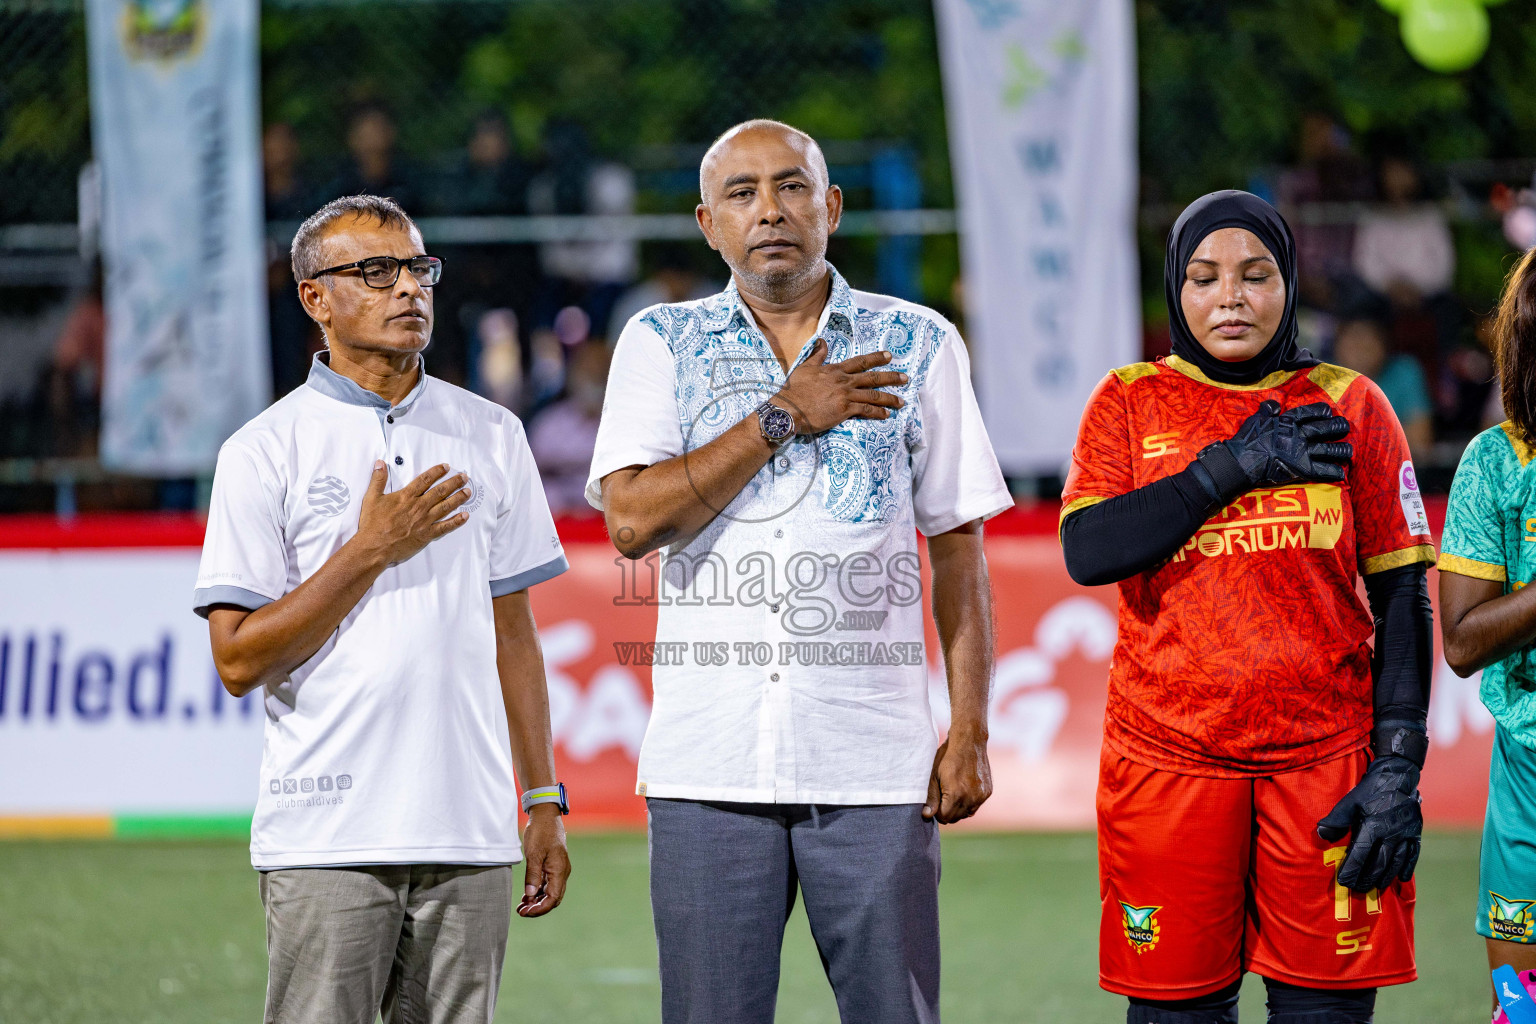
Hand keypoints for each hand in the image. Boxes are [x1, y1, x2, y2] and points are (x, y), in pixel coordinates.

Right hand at [354, 461, 470, 564]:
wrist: (375, 546)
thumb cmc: (372, 524)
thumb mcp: (371, 498)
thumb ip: (378, 479)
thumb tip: (380, 463)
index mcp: (406, 496)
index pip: (425, 480)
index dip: (437, 472)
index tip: (446, 467)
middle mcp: (419, 506)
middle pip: (440, 491)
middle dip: (454, 482)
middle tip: (464, 477)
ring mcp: (424, 520)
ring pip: (446, 506)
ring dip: (458, 498)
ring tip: (468, 492)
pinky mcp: (427, 534)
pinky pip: (445, 527)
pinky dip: (456, 521)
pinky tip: (465, 516)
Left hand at [517, 806, 570, 917]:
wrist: (546, 814)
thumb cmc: (540, 831)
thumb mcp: (534, 853)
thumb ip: (533, 875)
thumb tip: (530, 895)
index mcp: (559, 870)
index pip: (553, 898)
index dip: (540, 909)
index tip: (525, 912)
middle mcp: (562, 872)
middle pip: (553, 898)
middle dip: (538, 907)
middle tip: (521, 912)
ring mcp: (559, 869)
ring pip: (551, 892)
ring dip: (537, 901)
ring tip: (522, 906)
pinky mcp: (553, 865)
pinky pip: (548, 884)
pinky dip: (538, 892)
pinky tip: (527, 895)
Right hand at [774, 339, 906, 434]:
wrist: (788, 408)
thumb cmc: (794, 390)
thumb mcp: (805, 368)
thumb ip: (817, 356)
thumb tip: (822, 342)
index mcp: (835, 370)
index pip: (860, 362)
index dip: (876, 358)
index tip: (889, 356)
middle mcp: (843, 381)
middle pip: (872, 378)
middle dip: (891, 377)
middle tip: (905, 378)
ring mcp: (845, 395)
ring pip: (873, 395)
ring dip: (889, 398)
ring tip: (901, 402)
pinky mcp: (844, 410)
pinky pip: (866, 410)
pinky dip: (877, 413)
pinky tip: (886, 415)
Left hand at [922, 732, 991, 823]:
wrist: (968, 742)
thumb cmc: (946, 757)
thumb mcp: (934, 775)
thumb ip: (931, 797)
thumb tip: (927, 815)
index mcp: (956, 794)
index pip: (944, 817)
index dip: (937, 812)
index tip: (935, 801)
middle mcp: (971, 798)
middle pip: (956, 818)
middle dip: (947, 811)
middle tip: (943, 796)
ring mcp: (981, 795)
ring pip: (966, 813)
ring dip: (958, 808)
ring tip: (953, 792)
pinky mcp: (987, 792)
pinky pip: (976, 805)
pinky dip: (969, 802)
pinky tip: (963, 788)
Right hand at [1202, 400, 1351, 497]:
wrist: (1243, 461)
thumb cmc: (1246, 440)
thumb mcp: (1255, 419)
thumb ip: (1266, 410)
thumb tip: (1273, 404)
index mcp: (1288, 422)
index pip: (1309, 413)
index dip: (1320, 411)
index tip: (1329, 411)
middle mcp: (1299, 435)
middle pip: (1324, 429)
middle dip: (1337, 427)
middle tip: (1345, 427)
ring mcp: (1302, 452)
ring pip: (1329, 450)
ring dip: (1341, 450)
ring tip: (1349, 451)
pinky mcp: (1302, 469)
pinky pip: (1323, 470)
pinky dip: (1334, 472)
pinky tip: (1342, 472)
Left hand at [1316, 755, 1422, 891]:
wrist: (1398, 777)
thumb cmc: (1369, 789)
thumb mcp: (1349, 801)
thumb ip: (1336, 819)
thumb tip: (1322, 835)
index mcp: (1373, 825)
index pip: (1360, 854)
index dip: (1351, 870)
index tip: (1343, 882)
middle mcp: (1391, 833)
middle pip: (1378, 863)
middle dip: (1367, 878)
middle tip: (1357, 889)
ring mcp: (1406, 834)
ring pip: (1395, 862)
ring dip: (1385, 877)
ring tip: (1375, 887)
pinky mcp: (1416, 833)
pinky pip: (1413, 854)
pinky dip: (1407, 867)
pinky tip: (1401, 878)